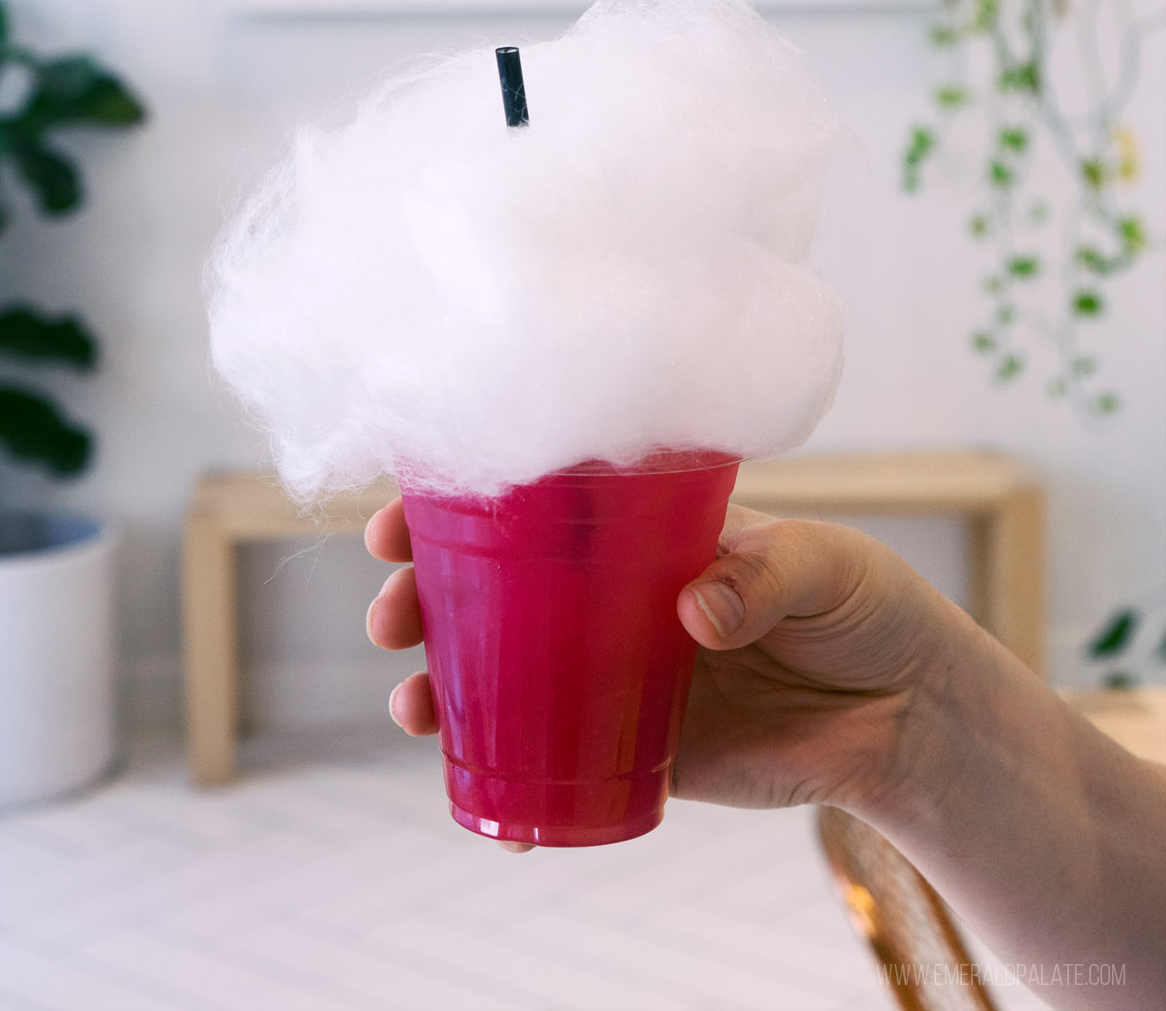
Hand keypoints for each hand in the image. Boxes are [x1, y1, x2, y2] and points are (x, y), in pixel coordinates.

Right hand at [366, 495, 958, 828]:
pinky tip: (482, 800)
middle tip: (393, 619)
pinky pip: (558, 764)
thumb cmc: (865, 605)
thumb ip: (760, 574)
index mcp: (644, 528)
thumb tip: (694, 613)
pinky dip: (511, 783)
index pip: (537, 502)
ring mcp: (621, 672)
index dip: (462, 502)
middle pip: (498, 589)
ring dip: (446, 687)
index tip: (405, 517)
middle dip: (427, 597)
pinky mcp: (643, 747)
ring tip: (415, 707)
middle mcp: (616, 596)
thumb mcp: (821, 562)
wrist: (910, 710)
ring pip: (509, 676)